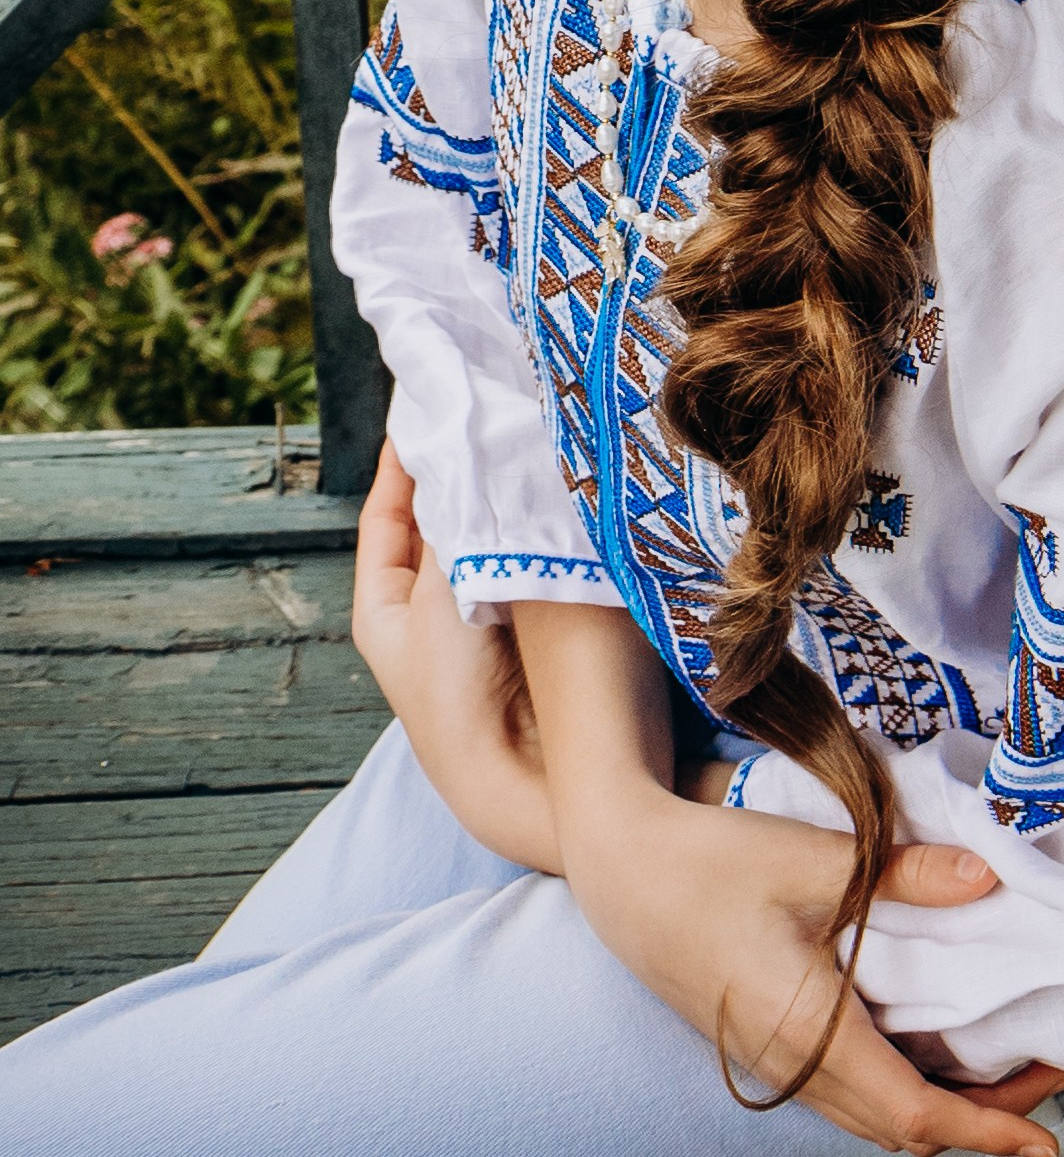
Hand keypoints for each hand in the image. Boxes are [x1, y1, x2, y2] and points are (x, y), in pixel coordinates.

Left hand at [352, 443, 558, 871]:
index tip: (428, 397)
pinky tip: (563, 489)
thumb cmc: (466, 689)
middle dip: (465, 470)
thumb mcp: (441, 585)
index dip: (403, 457)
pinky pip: (534, 560)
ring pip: (492, 538)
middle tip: (492, 403)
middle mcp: (431, 619)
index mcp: (385, 611)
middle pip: (442, 523)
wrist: (534, 781)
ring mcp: (487, 627)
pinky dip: (542, 525)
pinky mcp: (540, 634)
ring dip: (508, 494)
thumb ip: (451, 513)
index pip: (386, 514)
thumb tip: (460, 444)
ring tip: (529, 434)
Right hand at [514, 598, 1063, 1150]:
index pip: (914, 1113)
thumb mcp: (816, 858)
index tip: (1042, 1146)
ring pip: (878, 1117)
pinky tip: (937, 1046)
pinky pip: (855, 1092)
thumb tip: (986, 879)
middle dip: (985, 1121)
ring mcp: (782, 1067)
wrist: (628, 878)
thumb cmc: (713, 867)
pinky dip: (908, 1086)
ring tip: (1010, 1066)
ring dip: (947, 1107)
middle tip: (1051, 1073)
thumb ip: (904, 872)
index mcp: (811, 1034)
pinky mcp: (775, 1050)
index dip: (985, 1133)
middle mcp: (798, 1070)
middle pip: (905, 1129)